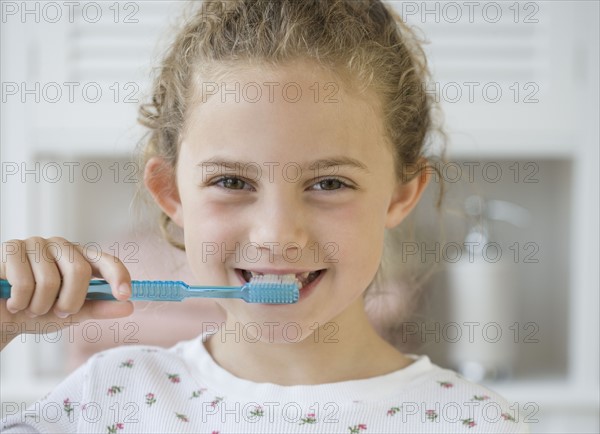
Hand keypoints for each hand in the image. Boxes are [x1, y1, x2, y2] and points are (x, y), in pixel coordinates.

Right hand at [0, 237, 133, 349]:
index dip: (118, 276)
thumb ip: (98, 308)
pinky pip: (24, 282)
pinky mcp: (11, 248)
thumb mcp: (70, 314)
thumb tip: (128, 307)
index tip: (124, 296)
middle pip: (80, 271)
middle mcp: (62, 246)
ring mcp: (36, 244)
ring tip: (30, 308)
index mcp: (81, 258)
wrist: (0, 316)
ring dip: (40, 306)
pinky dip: (20, 302)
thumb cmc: (35, 311)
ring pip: (50, 280)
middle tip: (56, 312)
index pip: (107, 260)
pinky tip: (13, 303)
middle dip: (70, 302)